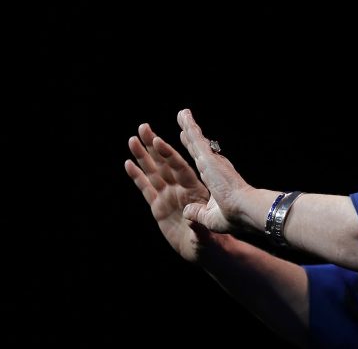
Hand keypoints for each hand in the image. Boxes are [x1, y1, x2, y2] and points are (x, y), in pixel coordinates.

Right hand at [124, 122, 212, 261]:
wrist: (205, 249)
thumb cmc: (209, 240)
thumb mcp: (205, 234)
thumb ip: (197, 225)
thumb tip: (191, 218)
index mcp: (194, 190)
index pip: (180, 168)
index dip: (169, 155)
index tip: (159, 140)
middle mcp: (180, 189)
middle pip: (164, 164)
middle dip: (154, 146)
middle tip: (143, 127)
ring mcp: (168, 197)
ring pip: (153, 172)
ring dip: (143, 156)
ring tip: (132, 140)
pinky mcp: (158, 207)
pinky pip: (146, 188)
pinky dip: (137, 176)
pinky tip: (129, 163)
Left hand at [176, 108, 255, 232]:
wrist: (246, 211)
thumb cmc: (235, 217)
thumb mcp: (210, 217)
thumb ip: (197, 213)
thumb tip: (187, 212)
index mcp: (215, 179)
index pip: (201, 161)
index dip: (195, 149)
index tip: (188, 139)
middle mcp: (214, 167)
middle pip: (198, 146)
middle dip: (191, 133)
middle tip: (185, 119)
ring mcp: (212, 161)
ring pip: (197, 139)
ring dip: (189, 125)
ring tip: (182, 113)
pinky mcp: (209, 159)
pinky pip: (196, 140)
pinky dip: (190, 128)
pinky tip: (184, 118)